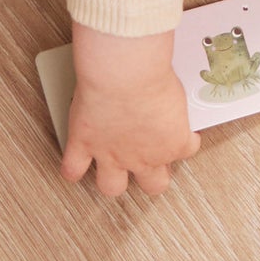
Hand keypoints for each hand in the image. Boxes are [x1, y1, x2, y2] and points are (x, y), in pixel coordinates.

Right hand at [60, 23, 201, 198]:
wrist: (124, 73)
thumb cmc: (152, 76)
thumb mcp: (178, 91)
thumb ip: (173, 106)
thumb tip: (170, 99)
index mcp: (172, 143)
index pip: (187, 151)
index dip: (183, 143)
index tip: (178, 133)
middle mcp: (144, 156)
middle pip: (154, 184)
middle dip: (151, 177)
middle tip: (149, 163)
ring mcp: (112, 155)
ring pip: (112, 186)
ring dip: (112, 180)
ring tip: (111, 170)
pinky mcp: (84, 146)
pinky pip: (73, 170)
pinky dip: (72, 169)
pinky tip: (76, 164)